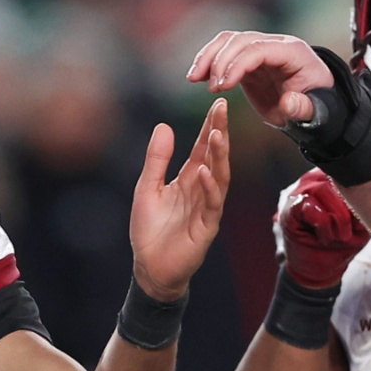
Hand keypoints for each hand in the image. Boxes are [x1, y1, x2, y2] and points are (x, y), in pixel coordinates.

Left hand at [130, 98, 230, 300]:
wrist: (150, 267)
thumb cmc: (150, 230)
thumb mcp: (146, 188)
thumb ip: (156, 160)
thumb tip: (163, 125)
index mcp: (188, 179)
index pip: (202, 148)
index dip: (210, 126)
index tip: (218, 103)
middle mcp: (202, 190)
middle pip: (214, 157)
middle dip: (218, 132)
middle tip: (223, 108)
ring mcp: (206, 208)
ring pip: (219, 178)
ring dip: (219, 156)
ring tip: (217, 135)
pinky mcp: (206, 228)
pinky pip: (211, 205)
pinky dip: (209, 188)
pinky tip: (205, 172)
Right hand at [187, 31, 333, 126]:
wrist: (315, 107)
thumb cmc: (316, 110)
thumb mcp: (314, 113)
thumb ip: (303, 108)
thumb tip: (288, 102)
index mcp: (293, 53)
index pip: (258, 49)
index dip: (236, 65)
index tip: (222, 87)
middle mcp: (276, 45)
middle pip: (239, 41)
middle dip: (220, 62)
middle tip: (212, 89)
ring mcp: (260, 50)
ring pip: (228, 41)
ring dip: (207, 57)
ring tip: (194, 79)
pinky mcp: (248, 60)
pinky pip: (223, 51)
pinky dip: (207, 61)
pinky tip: (197, 78)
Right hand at [277, 169, 370, 288]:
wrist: (320, 268)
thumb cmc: (341, 243)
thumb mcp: (363, 222)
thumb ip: (366, 203)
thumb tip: (368, 187)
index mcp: (336, 179)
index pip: (354, 173)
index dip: (360, 197)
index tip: (359, 223)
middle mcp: (316, 178)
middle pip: (339, 181)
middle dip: (348, 212)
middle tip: (346, 234)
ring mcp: (300, 191)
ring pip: (324, 190)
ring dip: (335, 219)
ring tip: (334, 236)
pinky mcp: (289, 207)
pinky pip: (310, 207)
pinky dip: (321, 225)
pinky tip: (321, 236)